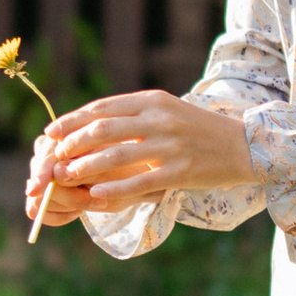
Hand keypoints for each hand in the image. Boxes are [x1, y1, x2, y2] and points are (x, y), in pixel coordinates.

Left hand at [24, 88, 258, 227]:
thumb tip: (93, 123)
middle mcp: (159, 119)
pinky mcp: (180, 171)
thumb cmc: (198, 129)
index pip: (103, 108)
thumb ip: (135, 114)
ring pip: (116, 156)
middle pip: (104, 129)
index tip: (51, 131)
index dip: (73, 120)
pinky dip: (115, 189)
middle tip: (53, 156)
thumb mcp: (168, 110)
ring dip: (86, 167)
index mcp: (153, 100)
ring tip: (65, 176)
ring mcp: (170, 145)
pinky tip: (95, 195)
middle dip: (73, 143)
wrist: (244, 146)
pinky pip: (140, 182)